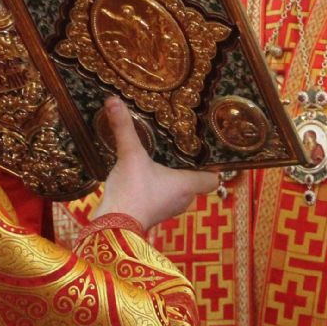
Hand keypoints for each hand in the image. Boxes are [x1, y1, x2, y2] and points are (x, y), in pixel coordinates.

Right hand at [92, 97, 216, 230]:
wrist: (113, 225)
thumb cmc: (132, 191)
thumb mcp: (130, 154)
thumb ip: (124, 127)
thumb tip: (113, 100)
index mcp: (187, 185)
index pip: (212, 179)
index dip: (213, 167)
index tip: (207, 152)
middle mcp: (183, 199)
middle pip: (195, 182)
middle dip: (189, 167)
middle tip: (182, 147)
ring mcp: (169, 209)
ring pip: (179, 190)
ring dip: (173, 177)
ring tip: (164, 157)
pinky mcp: (154, 214)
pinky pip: (163, 197)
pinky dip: (159, 187)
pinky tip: (146, 175)